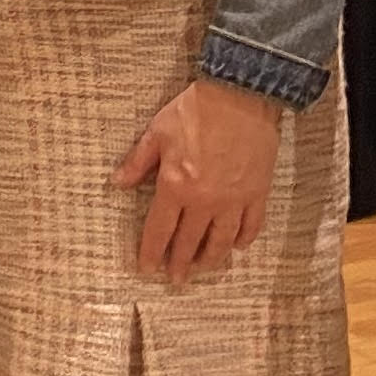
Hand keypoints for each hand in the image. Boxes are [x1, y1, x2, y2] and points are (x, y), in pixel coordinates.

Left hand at [114, 74, 282, 286]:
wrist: (240, 95)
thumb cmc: (195, 110)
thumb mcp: (156, 132)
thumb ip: (137, 162)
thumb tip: (118, 183)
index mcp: (175, 186)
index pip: (159, 230)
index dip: (151, 252)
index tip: (147, 268)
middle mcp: (204, 201)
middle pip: (189, 242)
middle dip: (180, 264)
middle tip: (176, 280)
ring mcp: (233, 200)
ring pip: (220, 241)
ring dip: (210, 260)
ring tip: (202, 270)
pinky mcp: (257, 193)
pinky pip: (251, 226)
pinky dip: (243, 239)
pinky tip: (237, 247)